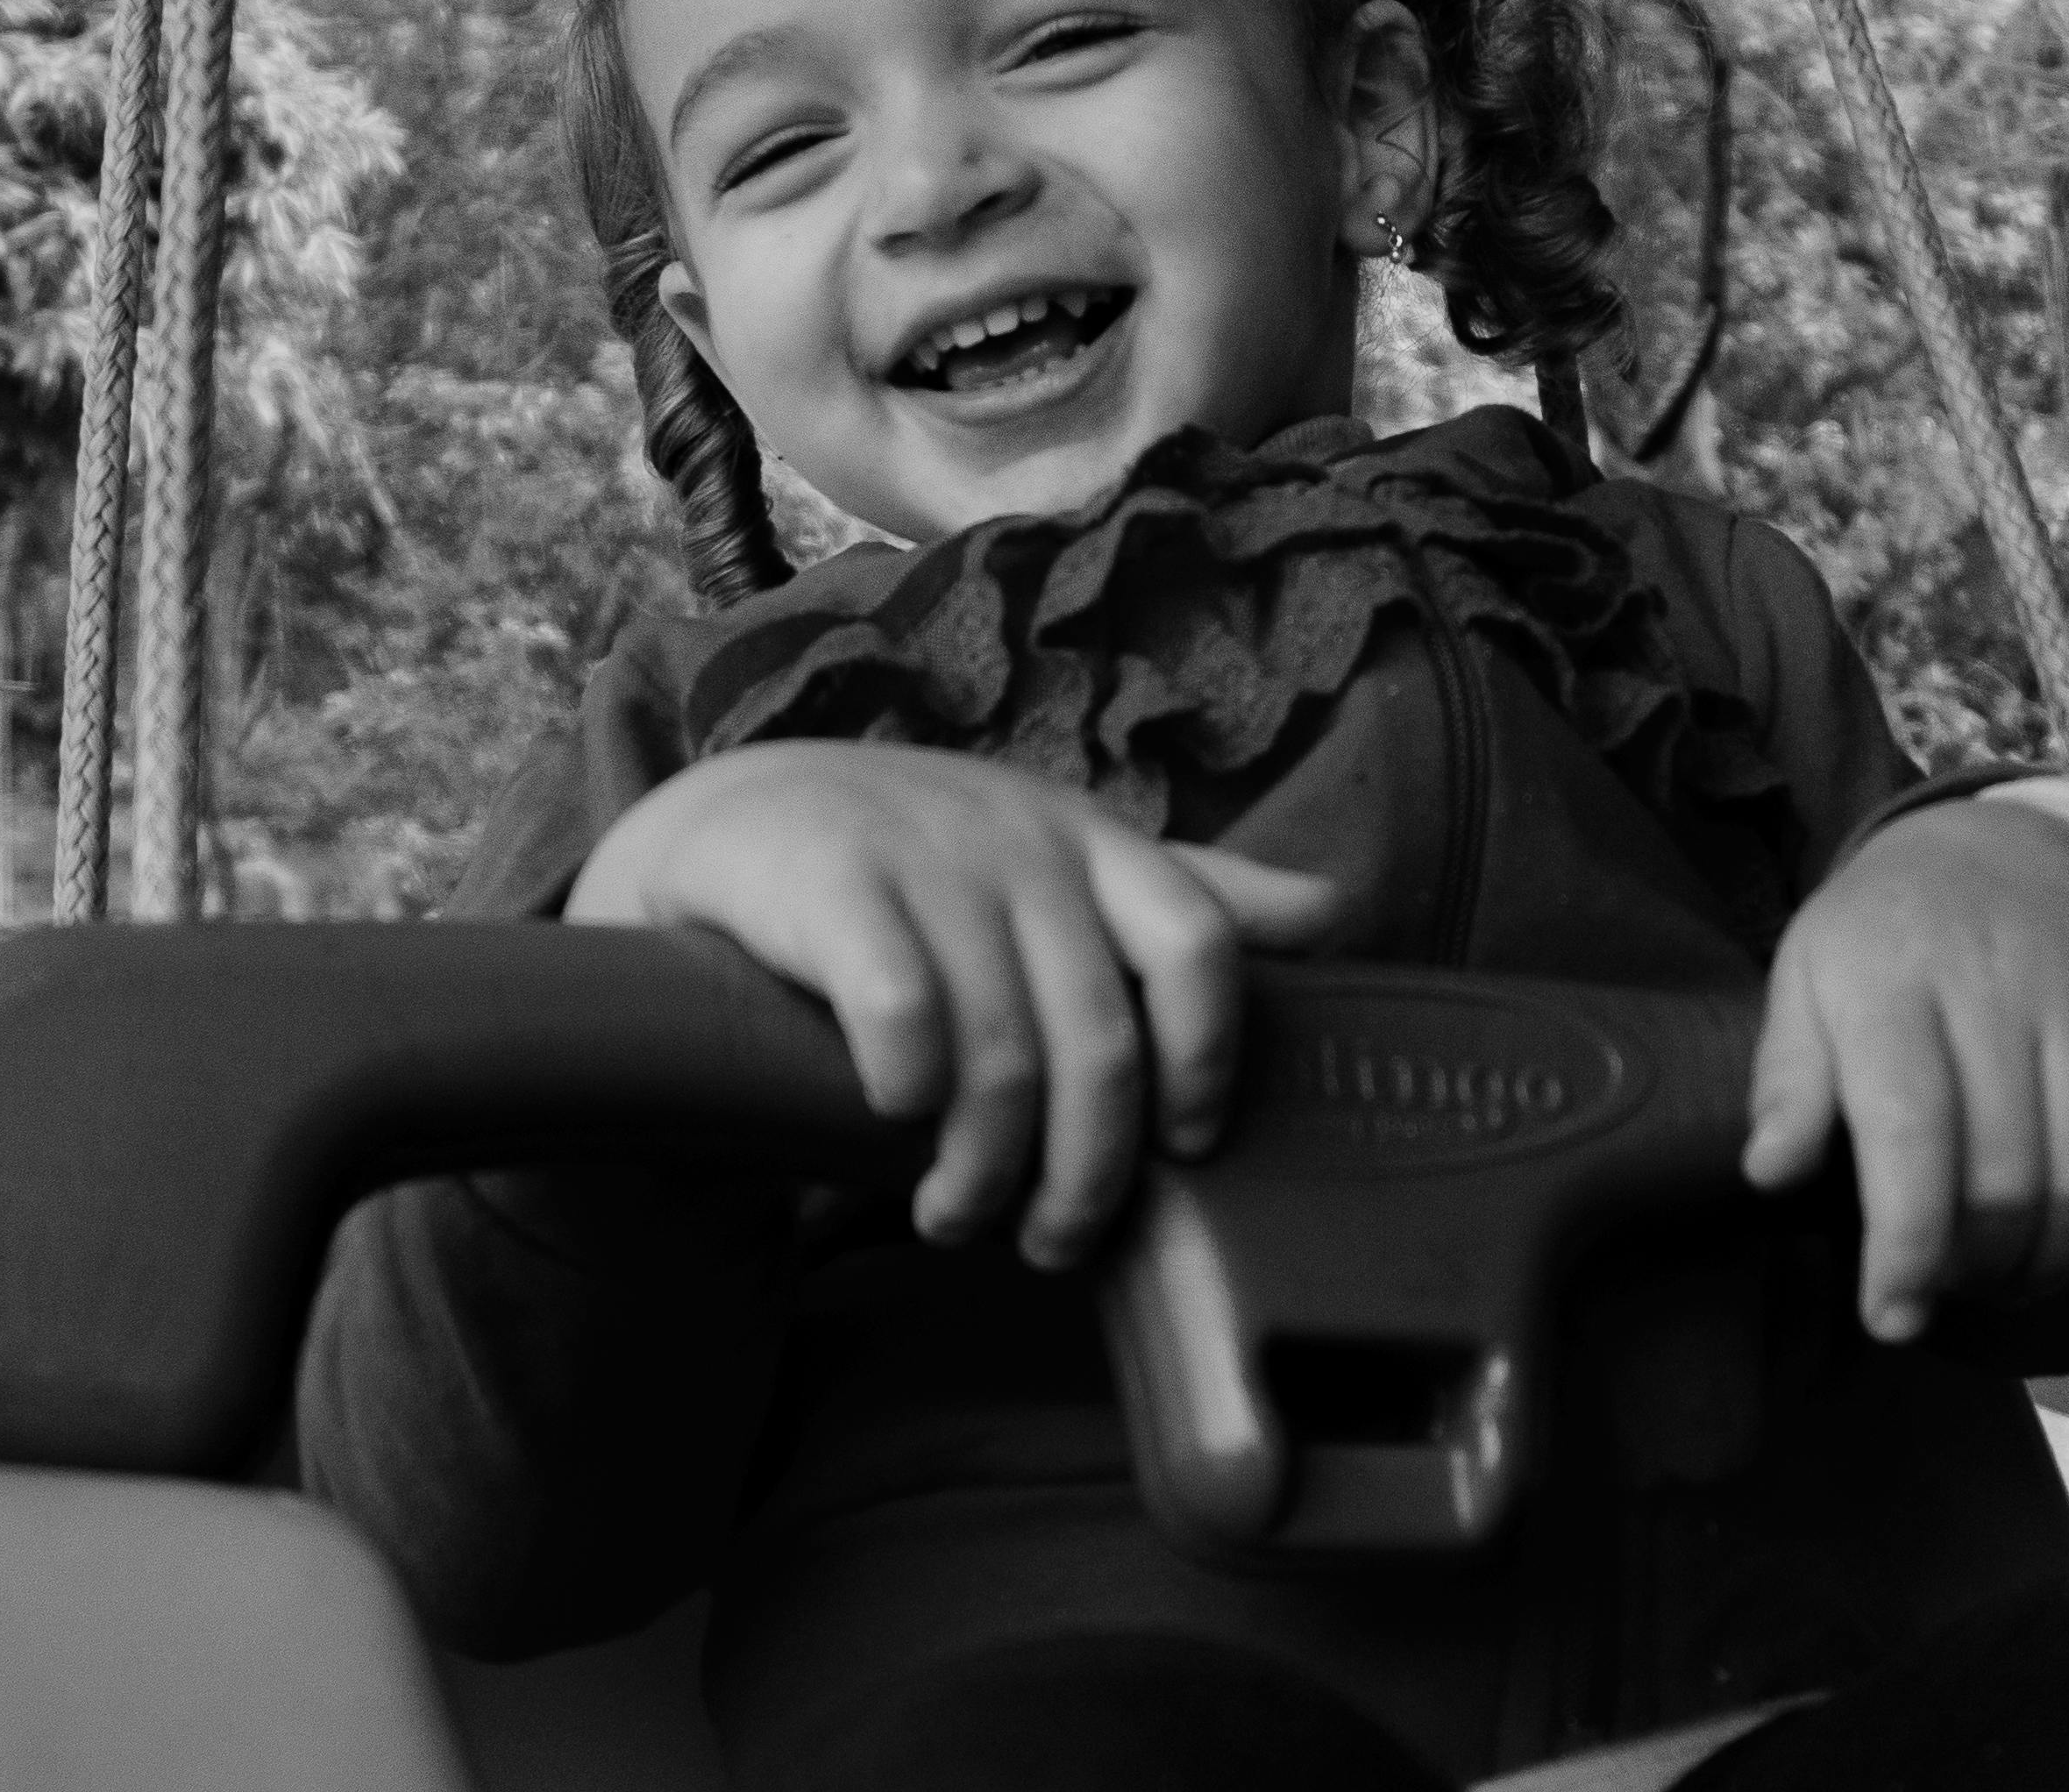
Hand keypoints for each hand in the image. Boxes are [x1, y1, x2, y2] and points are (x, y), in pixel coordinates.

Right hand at [565, 741, 1348, 1267]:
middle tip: (1052, 1241)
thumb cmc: (919, 874)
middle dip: (1088, 1173)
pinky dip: (909, 1091)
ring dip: (987, 1168)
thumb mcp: (1057, 869)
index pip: (1200, 945)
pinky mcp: (829, 880)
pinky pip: (901, 1010)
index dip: (1207, 1059)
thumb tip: (1336, 911)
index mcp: (1095, 844)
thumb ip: (1184, 898)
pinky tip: (893, 1124)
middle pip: (1102, 1040)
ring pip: (1004, 1053)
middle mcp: (1022, 843)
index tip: (1185, 1145)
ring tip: (956, 1217)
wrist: (732, 827)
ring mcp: (926, 854)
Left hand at [1741, 785, 2068, 1341]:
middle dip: (1976, 1270)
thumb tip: (1770, 1174)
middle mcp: (1994, 984)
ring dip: (2055, 1260)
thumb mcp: (1806, 981)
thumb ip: (1787, 1079)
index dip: (1905, 1249)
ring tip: (2015, 1282)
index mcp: (1888, 982)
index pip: (1909, 1139)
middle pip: (2004, 1175)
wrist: (1999, 842)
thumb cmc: (1885, 938)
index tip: (1892, 1317)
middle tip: (1952, 1296)